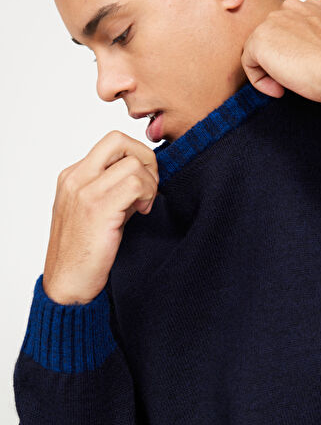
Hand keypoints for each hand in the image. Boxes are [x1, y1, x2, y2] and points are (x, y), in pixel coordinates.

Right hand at [43, 131, 158, 304]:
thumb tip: (147, 176)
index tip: (143, 183)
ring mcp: (85, 192)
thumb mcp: (98, 211)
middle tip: (150, 187)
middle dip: (146, 159)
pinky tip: (142, 212)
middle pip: (119, 140)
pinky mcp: (97, 209)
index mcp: (73, 175)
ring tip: (144, 206)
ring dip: (149, 183)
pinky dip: (147, 195)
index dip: (136, 156)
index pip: (112, 143)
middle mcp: (76, 178)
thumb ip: (116, 189)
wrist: (67, 284)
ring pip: (133, 163)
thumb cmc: (85, 253)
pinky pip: (135, 183)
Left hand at [240, 0, 320, 103]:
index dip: (293, 52)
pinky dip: (260, 81)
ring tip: (287, 84)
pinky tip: (279, 88)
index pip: (288, 28)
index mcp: (311, 6)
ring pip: (259, 49)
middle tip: (294, 78)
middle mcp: (290, 7)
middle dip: (280, 59)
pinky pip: (249, 63)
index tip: (304, 69)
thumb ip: (312, 40)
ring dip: (269, 70)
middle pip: (272, 37)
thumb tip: (301, 56)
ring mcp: (273, 21)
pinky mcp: (259, 39)